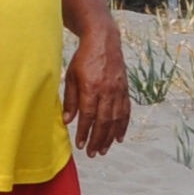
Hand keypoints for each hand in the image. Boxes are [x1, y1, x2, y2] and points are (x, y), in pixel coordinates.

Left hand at [66, 22, 132, 155]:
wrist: (104, 41)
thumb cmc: (84, 58)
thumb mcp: (71, 76)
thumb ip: (70, 99)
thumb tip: (68, 120)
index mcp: (91, 87)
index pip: (88, 115)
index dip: (84, 132)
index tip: (80, 144)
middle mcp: (107, 91)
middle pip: (104, 121)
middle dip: (98, 139)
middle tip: (92, 153)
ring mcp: (118, 90)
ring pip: (116, 119)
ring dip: (110, 137)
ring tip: (104, 150)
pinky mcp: (125, 89)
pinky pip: (126, 111)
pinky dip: (123, 126)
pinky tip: (119, 137)